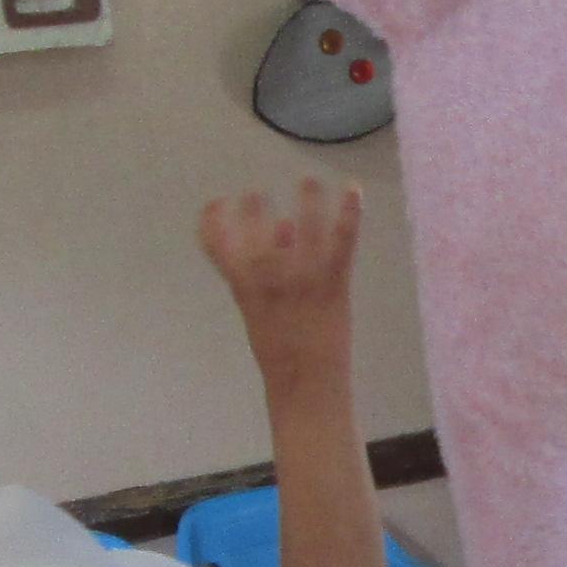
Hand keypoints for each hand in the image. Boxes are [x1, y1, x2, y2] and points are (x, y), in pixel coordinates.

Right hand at [199, 180, 366, 370]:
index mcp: (243, 289)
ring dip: (306, 200)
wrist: (306, 386)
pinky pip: (341, 241)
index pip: (216, 247)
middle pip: (257, 233)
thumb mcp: (260, 313)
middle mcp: (268, 281)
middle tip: (256, 193)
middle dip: (253, 209)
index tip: (216, 204)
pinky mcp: (333, 284)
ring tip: (308, 180)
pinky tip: (354, 189)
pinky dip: (349, 213)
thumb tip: (282, 226)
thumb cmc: (282, 351)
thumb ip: (267, 270)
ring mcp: (302, 281)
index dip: (212, 222)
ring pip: (304, 229)